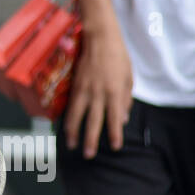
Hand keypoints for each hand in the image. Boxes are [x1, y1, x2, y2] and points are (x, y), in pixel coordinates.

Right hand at [63, 18, 132, 157]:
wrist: (100, 39)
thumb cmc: (118, 57)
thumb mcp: (129, 78)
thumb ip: (125, 100)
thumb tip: (122, 119)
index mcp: (115, 93)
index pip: (114, 120)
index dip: (114, 135)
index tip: (114, 147)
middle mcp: (98, 94)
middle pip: (93, 122)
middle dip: (91, 140)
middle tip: (88, 155)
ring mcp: (84, 89)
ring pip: (77, 115)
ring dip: (73, 132)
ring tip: (71, 145)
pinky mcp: (75, 84)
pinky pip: (71, 105)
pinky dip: (68, 117)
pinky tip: (66, 126)